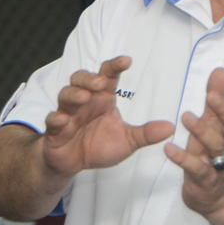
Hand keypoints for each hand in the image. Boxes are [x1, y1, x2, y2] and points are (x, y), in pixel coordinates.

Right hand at [42, 56, 174, 176]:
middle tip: (100, 82)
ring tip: (84, 98)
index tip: (127, 61)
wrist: (73, 164)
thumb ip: (146, 133)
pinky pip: (53, 120)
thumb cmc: (98, 145)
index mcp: (102, 98)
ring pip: (66, 94)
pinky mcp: (56, 130)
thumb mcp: (127, 141)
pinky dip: (56, 119)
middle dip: (89, 78)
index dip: (115, 66)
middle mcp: (84, 101)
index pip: (107, 75)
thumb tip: (170, 127)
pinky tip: (62, 120)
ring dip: (74, 94)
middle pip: (82, 79)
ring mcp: (68, 113)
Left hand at [164, 68, 223, 224]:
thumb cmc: (212, 156)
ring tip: (186, 117)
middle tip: (211, 95)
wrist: (217, 199)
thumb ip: (215, 100)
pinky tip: (169, 149)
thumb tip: (219, 71)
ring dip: (202, 131)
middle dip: (223, 110)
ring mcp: (218, 165)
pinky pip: (195, 168)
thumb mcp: (214, 126)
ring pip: (215, 147)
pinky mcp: (204, 180)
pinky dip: (182, 158)